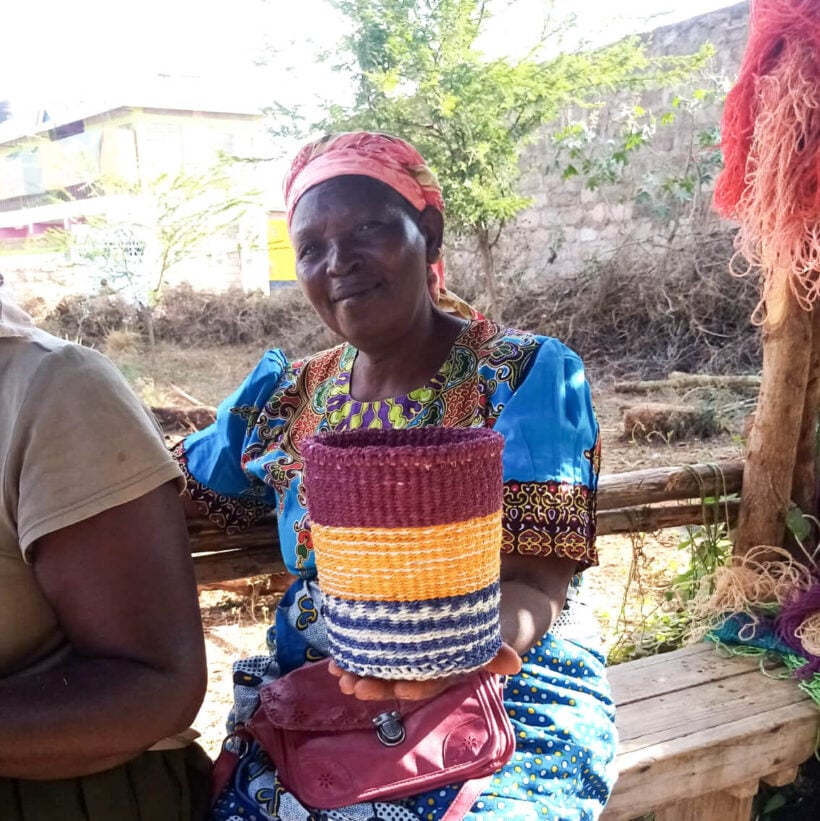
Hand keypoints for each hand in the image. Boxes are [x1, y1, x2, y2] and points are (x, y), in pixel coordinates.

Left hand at [327, 642, 520, 700]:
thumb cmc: (470, 629)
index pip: (427, 683)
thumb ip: (494, 652)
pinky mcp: (384, 643)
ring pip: (377, 670)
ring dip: (356, 673)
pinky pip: (366, 653)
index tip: (399, 688)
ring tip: (336, 673)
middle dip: (373, 684)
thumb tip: (516, 665)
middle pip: (395, 680)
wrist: (461, 614)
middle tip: (352, 685)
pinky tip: (334, 657)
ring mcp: (399, 658)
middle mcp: (417, 669)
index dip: (413, 687)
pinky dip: (351, 656)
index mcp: (440, 671)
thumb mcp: (483, 638)